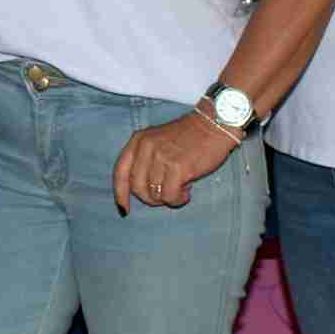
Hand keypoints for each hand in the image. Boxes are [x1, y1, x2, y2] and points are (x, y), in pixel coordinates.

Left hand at [113, 111, 240, 214]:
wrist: (214, 124)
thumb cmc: (189, 136)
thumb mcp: (158, 140)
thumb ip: (145, 159)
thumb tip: (139, 190)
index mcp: (138, 140)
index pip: (120, 171)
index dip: (120, 193)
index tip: (124, 209)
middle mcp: (146, 147)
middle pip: (136, 187)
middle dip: (150, 198)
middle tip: (166, 195)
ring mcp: (161, 157)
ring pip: (154, 194)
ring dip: (168, 198)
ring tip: (181, 188)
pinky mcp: (178, 168)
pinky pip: (169, 196)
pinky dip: (178, 199)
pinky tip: (187, 190)